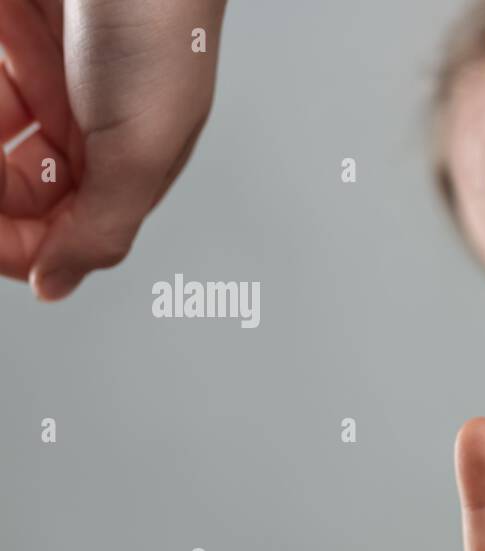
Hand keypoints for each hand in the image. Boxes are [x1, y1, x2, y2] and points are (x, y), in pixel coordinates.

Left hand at [0, 0, 225, 299]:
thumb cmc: (166, 25)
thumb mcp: (145, 149)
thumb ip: (101, 228)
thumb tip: (55, 287)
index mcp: (127, 165)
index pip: (60, 234)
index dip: (21, 250)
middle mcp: (79, 128)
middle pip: (14, 195)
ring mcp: (34, 80)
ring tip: (4, 108)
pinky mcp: (3, 38)